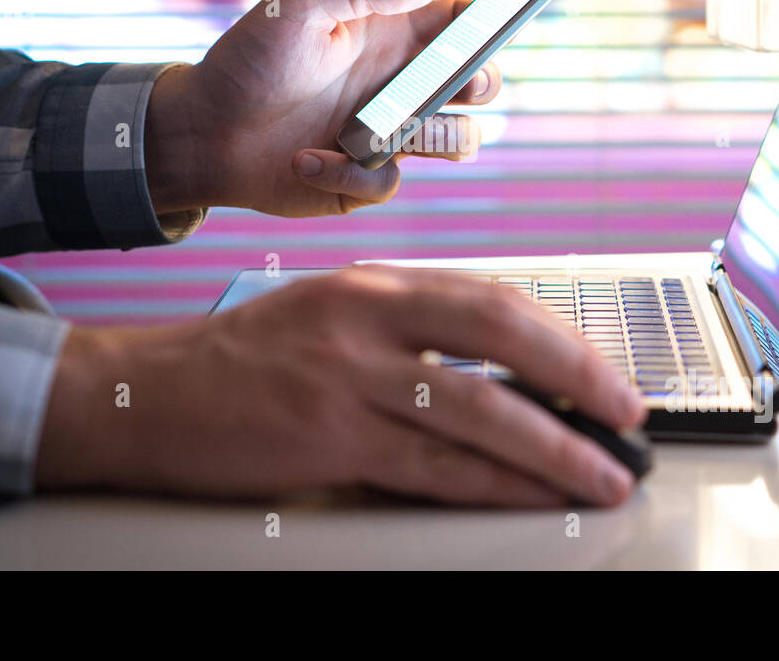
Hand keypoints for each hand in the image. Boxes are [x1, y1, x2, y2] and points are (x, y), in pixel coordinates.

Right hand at [37, 266, 646, 506]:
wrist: (149, 394)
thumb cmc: (245, 359)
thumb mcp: (331, 314)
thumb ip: (408, 331)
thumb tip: (499, 371)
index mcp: (374, 282)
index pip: (492, 297)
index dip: (561, 335)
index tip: (604, 368)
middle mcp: (367, 317)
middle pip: (501, 334)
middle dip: (579, 376)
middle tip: (629, 412)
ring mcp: (348, 376)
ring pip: (479, 408)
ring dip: (555, 446)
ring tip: (604, 472)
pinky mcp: (329, 437)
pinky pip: (433, 466)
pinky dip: (495, 485)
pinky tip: (532, 496)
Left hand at [144, 0, 500, 216]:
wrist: (201, 132)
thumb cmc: (246, 61)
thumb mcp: (298, 4)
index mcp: (390, 36)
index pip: (460, 26)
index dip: (488, 25)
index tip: (499, 25)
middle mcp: (398, 84)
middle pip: (476, 85)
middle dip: (483, 84)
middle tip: (461, 85)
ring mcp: (386, 133)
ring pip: (457, 140)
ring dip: (443, 136)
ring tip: (399, 130)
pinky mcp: (363, 179)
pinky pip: (389, 182)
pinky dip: (350, 174)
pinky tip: (306, 159)